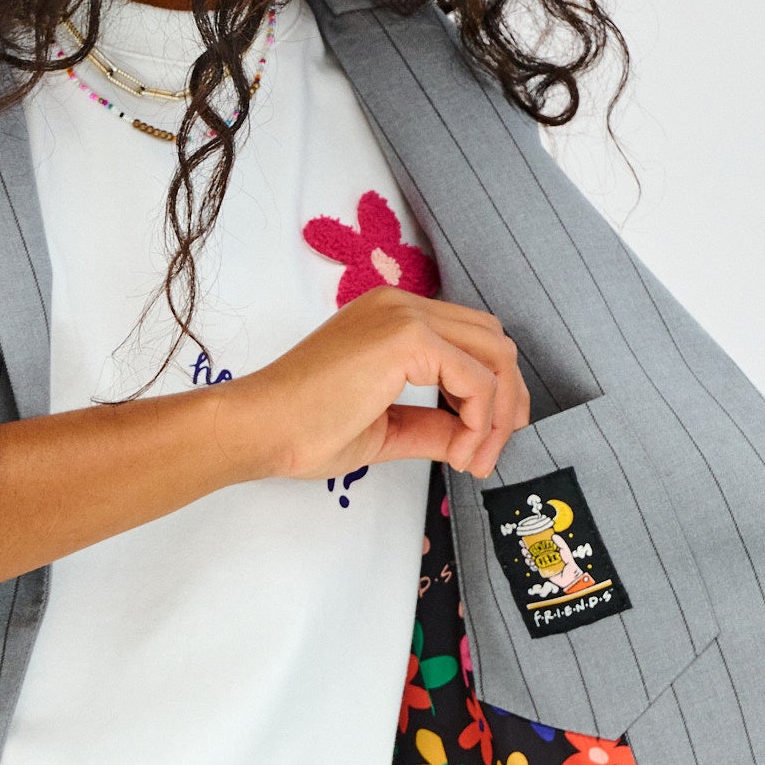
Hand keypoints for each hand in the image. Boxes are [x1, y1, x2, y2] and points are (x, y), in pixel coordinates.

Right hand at [228, 287, 529, 482]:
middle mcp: (402, 304)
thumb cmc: (301, 428)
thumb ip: (431, 424)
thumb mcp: (385, 427)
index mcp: (392, 318)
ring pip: (494, 355)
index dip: (488, 395)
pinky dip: (480, 420)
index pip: (469, 341)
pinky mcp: (407, 337)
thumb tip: (470, 436)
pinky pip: (477, 378)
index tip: (476, 447)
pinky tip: (458, 452)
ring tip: (473, 459)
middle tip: (488, 453)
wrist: (259, 428)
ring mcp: (405, 315)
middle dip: (506, 400)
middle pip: (492, 341)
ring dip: (497, 415)